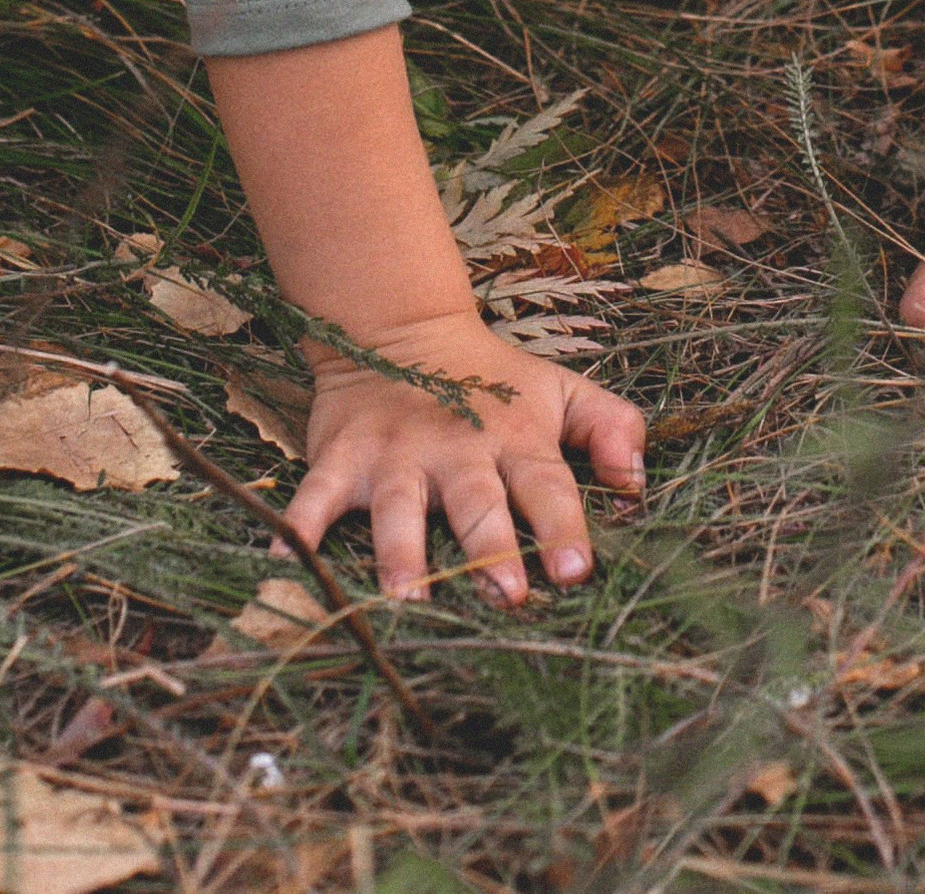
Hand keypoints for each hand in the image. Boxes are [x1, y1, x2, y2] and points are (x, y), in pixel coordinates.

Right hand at [285, 310, 646, 599]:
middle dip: (491, 548)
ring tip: (407, 597)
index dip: (561, 526)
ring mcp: (395, 455)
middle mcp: (456, 450)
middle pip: (476, 502)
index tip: (575, 570)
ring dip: (402, 551)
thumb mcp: (560, 390)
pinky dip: (300, 524)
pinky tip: (286, 561)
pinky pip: (315, 494)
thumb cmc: (494, 383)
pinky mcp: (341, 458)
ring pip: (398, 506)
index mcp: (515, 439)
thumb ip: (610, 427)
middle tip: (505, 594)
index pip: (546, 485)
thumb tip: (637, 483)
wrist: (401, 329)